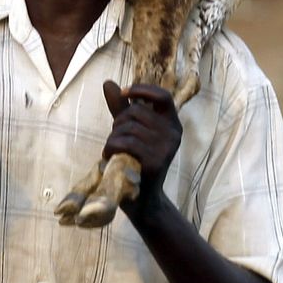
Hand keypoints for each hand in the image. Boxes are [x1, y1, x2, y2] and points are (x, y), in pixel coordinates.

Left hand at [102, 81, 181, 220]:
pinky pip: (125, 143)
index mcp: (173, 124)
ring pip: (128, 128)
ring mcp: (165, 149)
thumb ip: (122, 108)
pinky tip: (109, 155)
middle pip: (137, 112)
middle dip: (119, 122)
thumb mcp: (131, 131)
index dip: (142, 90)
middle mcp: (173, 135)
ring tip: (112, 149)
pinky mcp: (154, 163)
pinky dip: (111, 147)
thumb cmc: (136, 160)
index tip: (124, 92)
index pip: (163, 96)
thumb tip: (108, 83)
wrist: (142, 199)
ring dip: (112, 137)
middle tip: (116, 138)